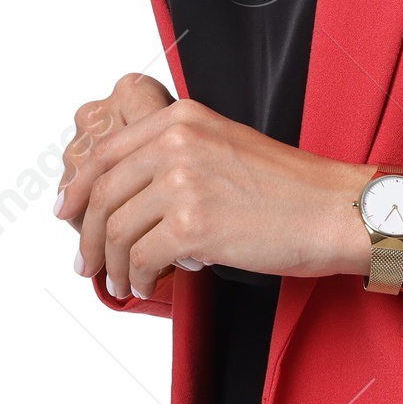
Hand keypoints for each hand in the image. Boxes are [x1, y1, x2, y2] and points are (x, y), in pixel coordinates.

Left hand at [64, 96, 380, 300]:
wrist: (335, 209)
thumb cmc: (290, 188)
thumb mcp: (226, 146)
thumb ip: (177, 156)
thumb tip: (128, 195)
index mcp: (184, 117)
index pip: (107, 152)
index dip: (80, 188)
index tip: (67, 212)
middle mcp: (178, 140)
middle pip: (102, 193)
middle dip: (87, 235)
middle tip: (87, 263)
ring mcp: (184, 181)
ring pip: (116, 229)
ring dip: (112, 264)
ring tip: (121, 281)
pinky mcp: (194, 224)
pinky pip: (141, 258)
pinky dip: (137, 278)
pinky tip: (146, 286)